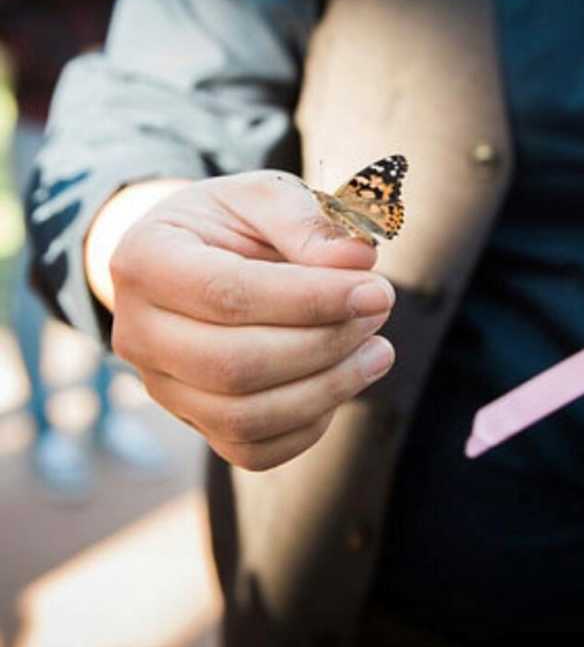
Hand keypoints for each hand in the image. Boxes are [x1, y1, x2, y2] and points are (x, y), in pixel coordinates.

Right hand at [103, 170, 396, 470]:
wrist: (197, 258)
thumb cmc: (234, 223)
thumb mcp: (264, 195)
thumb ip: (307, 221)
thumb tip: (358, 259)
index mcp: (147, 261)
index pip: (228, 294)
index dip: (310, 299)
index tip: (375, 290)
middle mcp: (139, 333)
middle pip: (235, 365)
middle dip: (325, 343)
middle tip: (380, 309)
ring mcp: (162, 387)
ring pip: (244, 418)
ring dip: (328, 388)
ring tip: (378, 349)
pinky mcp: (195, 422)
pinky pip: (253, 451)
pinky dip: (310, 426)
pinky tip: (344, 380)